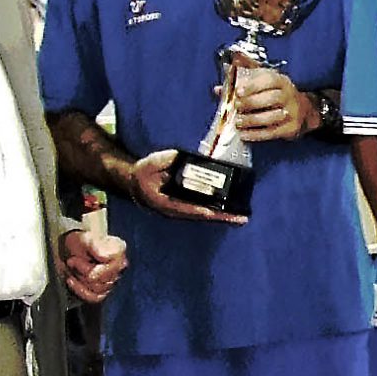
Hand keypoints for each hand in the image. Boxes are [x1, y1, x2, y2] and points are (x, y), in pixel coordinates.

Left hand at [60, 229, 127, 304]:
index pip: (109, 268)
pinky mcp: (104, 291)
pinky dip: (81, 290)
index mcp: (118, 252)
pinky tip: (72, 281)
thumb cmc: (80, 242)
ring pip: (97, 288)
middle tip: (72, 261)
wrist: (73, 247)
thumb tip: (104, 256)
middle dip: (82, 271)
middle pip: (101, 280)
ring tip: (72, 268)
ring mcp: (112, 280)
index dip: (89, 267)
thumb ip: (95, 245)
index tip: (75, 259)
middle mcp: (119, 267)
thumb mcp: (85, 238)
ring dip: (80, 279)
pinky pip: (95, 297)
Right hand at [125, 147, 245, 223]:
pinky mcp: (187, 208)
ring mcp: (182, 211)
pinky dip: (218, 212)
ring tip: (241, 218)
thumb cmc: (143, 173)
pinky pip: (205, 211)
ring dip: (223, 217)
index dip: (199, 210)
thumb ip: (166, 160)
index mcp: (164, 203)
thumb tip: (181, 156)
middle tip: (240, 219)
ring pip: (205, 216)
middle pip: (201, 216)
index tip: (212, 213)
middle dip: (221, 217)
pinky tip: (232, 212)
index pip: (185, 208)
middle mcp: (175, 211)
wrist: (135, 183)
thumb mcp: (151, 163)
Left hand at [232, 69, 315, 143]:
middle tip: (237, 106)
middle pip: (272, 98)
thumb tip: (218, 89)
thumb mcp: (264, 83)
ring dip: (252, 120)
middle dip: (251, 102)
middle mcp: (289, 95)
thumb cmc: (277, 94)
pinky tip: (245, 134)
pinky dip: (256, 134)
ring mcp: (292, 112)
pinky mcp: (291, 128)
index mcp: (281, 81)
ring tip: (238, 122)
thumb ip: (241, 84)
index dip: (253, 85)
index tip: (238, 91)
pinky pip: (272, 132)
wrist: (303, 110)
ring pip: (272, 117)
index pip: (269, 80)